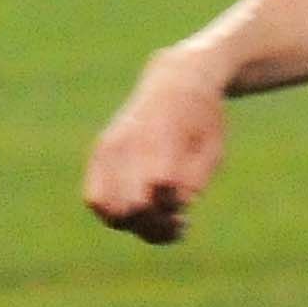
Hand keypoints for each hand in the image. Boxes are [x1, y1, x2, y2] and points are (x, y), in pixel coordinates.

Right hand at [84, 52, 228, 244]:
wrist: (176, 80)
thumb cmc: (202, 119)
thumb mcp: (212, 150)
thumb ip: (193, 182)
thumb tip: (168, 208)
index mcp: (162, 138)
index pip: (156, 192)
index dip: (170, 211)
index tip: (184, 212)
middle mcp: (130, 143)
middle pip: (131, 209)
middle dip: (155, 226)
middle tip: (177, 222)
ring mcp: (109, 148)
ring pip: (109, 210)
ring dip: (136, 226)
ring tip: (160, 221)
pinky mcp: (99, 154)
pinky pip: (95, 198)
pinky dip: (116, 216)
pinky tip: (141, 211)